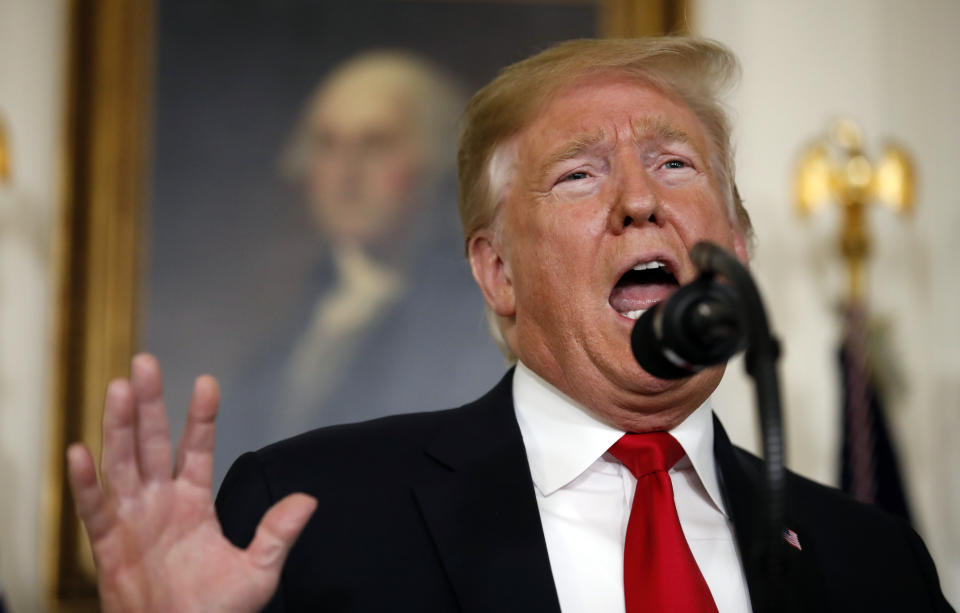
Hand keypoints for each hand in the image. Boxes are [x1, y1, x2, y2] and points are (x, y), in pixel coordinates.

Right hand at [67, 354, 316, 612]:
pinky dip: (85, 482)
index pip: (198, 448)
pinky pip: (94, 509)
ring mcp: (133, 519)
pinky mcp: (108, 545)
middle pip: (153, 442)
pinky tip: (80, 452)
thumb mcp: (258, 572)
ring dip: (119, 426)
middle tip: (145, 363)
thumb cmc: (216, 612)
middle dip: (150, 403)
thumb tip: (309, 499)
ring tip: (119, 387)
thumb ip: (277, 534)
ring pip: (122, 462)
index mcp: (194, 502)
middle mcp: (161, 502)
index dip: (201, 416)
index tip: (207, 382)